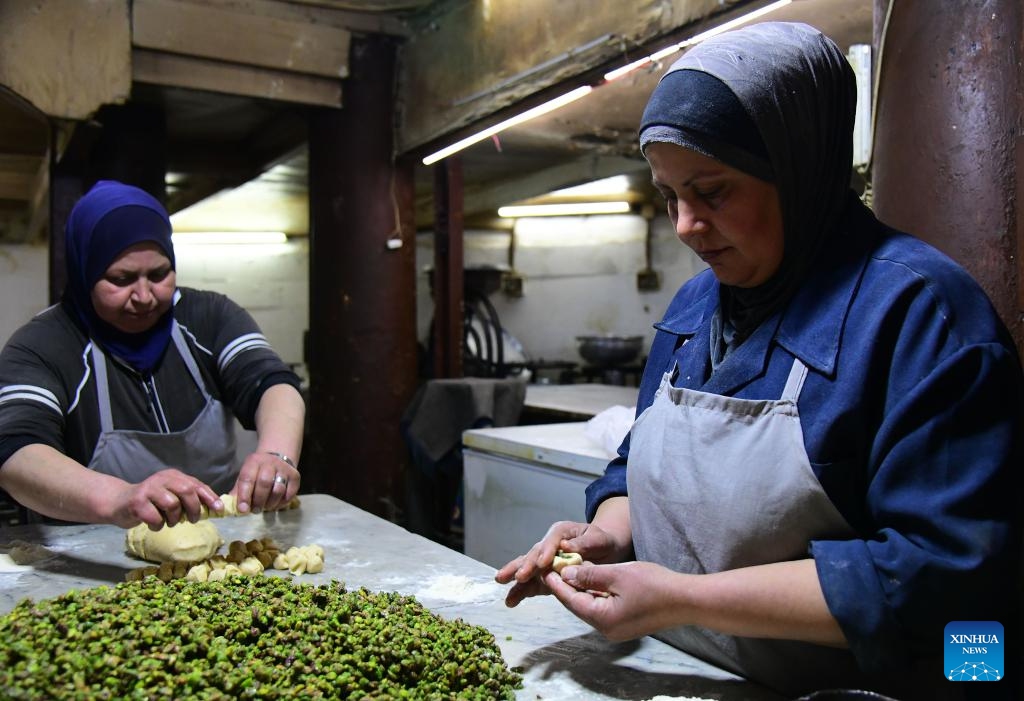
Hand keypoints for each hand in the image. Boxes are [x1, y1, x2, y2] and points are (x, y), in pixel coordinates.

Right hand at [111, 468, 221, 529]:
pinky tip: (154, 524)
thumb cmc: (151, 503)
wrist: (119, 503)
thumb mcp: (171, 496)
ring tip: (169, 522)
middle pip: (186, 490)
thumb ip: (188, 498)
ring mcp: (148, 489)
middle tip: (193, 520)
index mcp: (173, 476)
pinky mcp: (137, 502)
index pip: (196, 484)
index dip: (209, 497)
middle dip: (193, 508)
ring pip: (172, 504)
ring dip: (174, 518)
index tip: (219, 509)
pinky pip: (155, 517)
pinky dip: (158, 525)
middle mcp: (161, 479)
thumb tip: (213, 508)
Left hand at [231, 450, 299, 513]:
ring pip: (278, 489)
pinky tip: (276, 504)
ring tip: (266, 507)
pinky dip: (282, 503)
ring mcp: (284, 469)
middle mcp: (270, 463)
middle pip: (264, 483)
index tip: (243, 510)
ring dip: (271, 503)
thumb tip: (229, 508)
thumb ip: (238, 492)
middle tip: (256, 510)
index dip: (244, 496)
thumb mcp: (245, 477)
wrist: (277, 459)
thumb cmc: (257, 473)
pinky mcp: (295, 476)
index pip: (247, 479)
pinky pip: (290, 493)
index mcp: (253, 462)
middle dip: (259, 500)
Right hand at [494, 520, 619, 606]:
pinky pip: (532, 583)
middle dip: (525, 565)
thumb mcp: (599, 540)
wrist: (604, 550)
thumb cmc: (602, 542)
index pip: (551, 541)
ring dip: (515, 576)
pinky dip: (522, 591)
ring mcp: (544, 560)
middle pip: (534, 553)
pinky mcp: (545, 575)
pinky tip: (511, 601)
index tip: (542, 564)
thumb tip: (566, 547)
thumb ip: (585, 544)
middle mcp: (548, 544)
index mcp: (561, 532)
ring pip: (528, 567)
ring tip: (501, 582)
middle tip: (518, 577)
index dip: (546, 552)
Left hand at [544, 560, 682, 641]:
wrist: (685, 599)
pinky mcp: (625, 624)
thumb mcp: (617, 574)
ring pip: (590, 606)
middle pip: (578, 605)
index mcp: (602, 619)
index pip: (570, 600)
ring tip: (568, 570)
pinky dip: (595, 594)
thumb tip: (566, 575)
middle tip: (554, 567)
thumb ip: (589, 575)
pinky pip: (603, 608)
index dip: (556, 583)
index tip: (544, 569)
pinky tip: (590, 580)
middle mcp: (607, 629)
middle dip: (566, 586)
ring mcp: (617, 629)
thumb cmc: (653, 585)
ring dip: (581, 589)